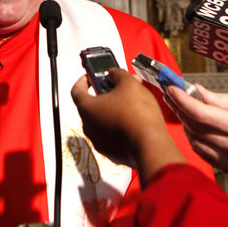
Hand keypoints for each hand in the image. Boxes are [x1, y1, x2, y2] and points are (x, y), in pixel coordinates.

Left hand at [71, 68, 184, 185]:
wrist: (151, 146)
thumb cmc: (137, 116)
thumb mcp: (128, 83)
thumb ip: (117, 74)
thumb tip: (114, 74)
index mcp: (86, 108)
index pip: (76, 90)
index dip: (83, 81)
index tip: (90, 77)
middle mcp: (89, 126)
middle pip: (93, 105)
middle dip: (106, 94)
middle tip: (119, 88)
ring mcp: (99, 141)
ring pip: (103, 120)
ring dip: (114, 110)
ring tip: (132, 104)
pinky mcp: (112, 152)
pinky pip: (113, 135)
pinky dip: (120, 126)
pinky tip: (135, 121)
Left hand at [164, 84, 227, 180]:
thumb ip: (219, 99)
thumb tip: (195, 91)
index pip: (200, 114)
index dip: (182, 100)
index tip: (172, 88)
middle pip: (193, 125)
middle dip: (178, 107)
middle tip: (171, 94)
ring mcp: (227, 160)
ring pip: (192, 138)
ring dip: (184, 121)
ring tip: (181, 107)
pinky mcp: (223, 167)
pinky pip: (198, 149)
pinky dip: (192, 135)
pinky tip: (192, 124)